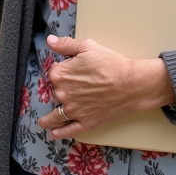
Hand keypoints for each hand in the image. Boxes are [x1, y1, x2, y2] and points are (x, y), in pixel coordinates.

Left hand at [36, 35, 175, 138]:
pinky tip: (54, 133)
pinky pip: (67, 130)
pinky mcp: (85, 122)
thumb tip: (50, 41)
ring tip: (43, 122)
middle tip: (75, 86)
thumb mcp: (88, 47)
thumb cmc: (111, 63)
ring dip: (47, 120)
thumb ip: (66, 44)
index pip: (53, 72)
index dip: (63, 69)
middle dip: (61, 89)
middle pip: (54, 92)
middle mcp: (62, 94)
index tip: (72, 69)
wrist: (131, 84)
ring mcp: (73, 110)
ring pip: (54, 116)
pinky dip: (59, 133)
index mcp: (60, 74)